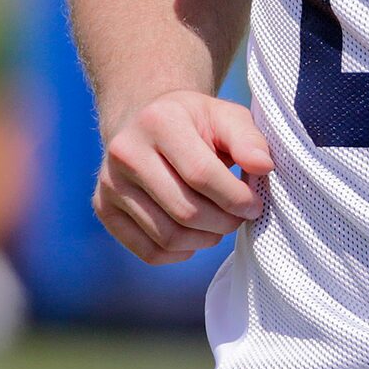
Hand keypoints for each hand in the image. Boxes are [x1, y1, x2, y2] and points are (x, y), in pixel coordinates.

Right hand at [94, 91, 273, 264]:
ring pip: (167, 235)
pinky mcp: (103, 209)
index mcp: (159, 121)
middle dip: (224, 222)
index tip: (255, 205)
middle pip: (185, 210)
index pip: (201, 174)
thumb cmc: (195, 122)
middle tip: (240, 217)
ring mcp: (109, 183)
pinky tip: (195, 236)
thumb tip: (264, 167)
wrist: (146, 122)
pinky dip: (180, 252)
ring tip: (220, 224)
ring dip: (206, 239)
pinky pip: (148, 251)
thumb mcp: (226, 116)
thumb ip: (249, 139)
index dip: (235, 198)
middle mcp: (125, 151)